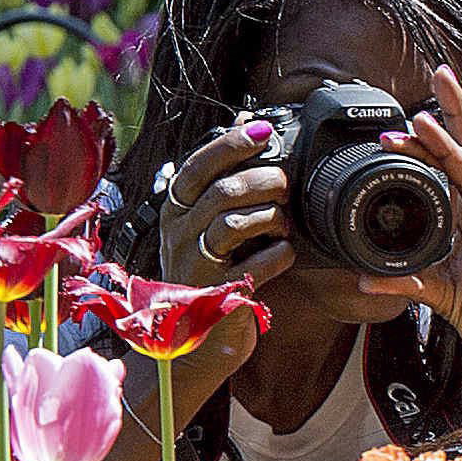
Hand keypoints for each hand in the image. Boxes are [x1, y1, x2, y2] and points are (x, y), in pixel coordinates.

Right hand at [156, 118, 297, 298]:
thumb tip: (244, 121)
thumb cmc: (212, 271)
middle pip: (222, 191)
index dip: (231, 144)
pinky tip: (285, 254)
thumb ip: (224, 176)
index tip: (263, 130)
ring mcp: (194, 262)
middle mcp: (178, 231)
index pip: (198, 165)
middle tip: (285, 186)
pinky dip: (279, 256)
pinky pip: (255, 264)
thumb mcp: (210, 220)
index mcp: (175, 208)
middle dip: (263, 182)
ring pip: (236, 223)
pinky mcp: (216, 292)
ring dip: (272, 218)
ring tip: (284, 224)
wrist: (197, 339)